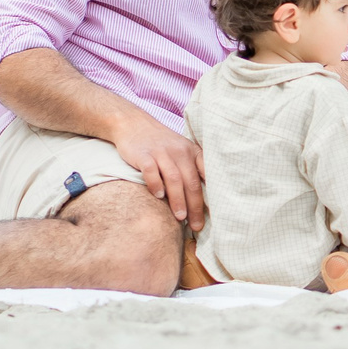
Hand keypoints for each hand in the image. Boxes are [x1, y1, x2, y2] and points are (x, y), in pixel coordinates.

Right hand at [109, 111, 207, 230]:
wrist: (133, 123)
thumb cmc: (160, 143)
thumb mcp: (181, 150)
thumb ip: (191, 169)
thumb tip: (203, 198)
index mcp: (191, 151)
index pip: (206, 174)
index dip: (210, 196)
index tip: (214, 215)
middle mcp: (179, 151)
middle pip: (191, 181)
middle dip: (195, 205)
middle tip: (197, 225)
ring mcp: (161, 152)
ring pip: (174, 178)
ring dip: (178, 200)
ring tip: (181, 217)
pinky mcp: (143, 155)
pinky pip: (151, 171)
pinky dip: (156, 184)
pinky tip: (159, 196)